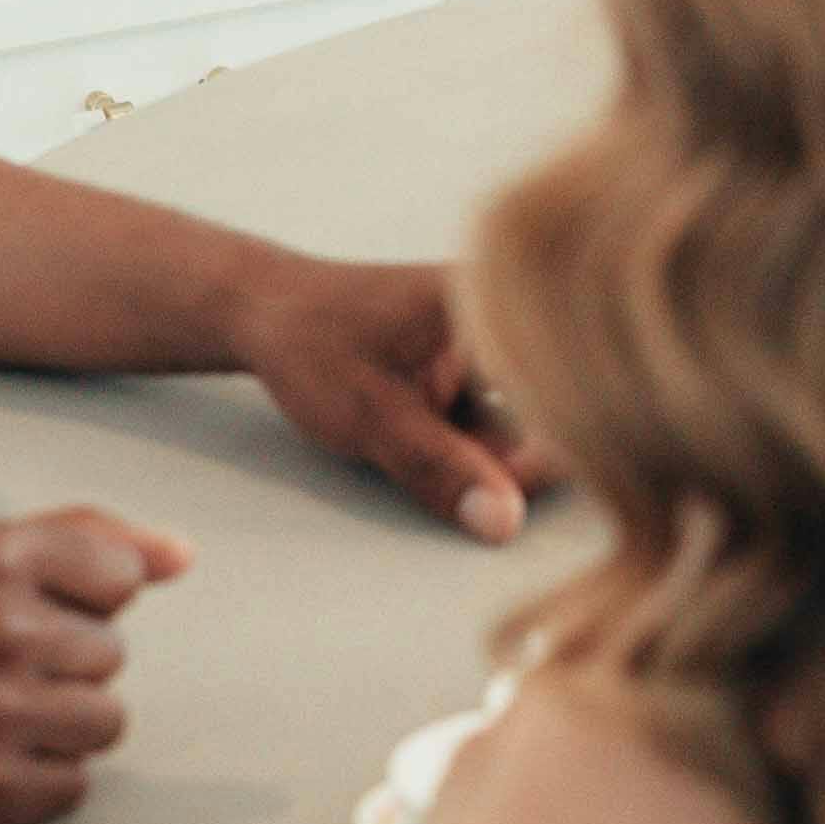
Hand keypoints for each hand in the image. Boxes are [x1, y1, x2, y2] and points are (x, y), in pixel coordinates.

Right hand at [0, 506, 190, 823]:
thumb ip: (76, 537)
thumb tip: (184, 556)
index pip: (120, 576)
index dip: (75, 600)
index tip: (19, 613)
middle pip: (113, 655)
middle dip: (59, 666)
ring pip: (106, 724)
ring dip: (57, 728)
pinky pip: (74, 788)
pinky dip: (33, 784)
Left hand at [232, 251, 562, 543]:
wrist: (264, 313)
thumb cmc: (312, 343)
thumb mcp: (373, 414)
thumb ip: (440, 468)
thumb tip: (504, 523)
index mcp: (493, 300)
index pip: (560, 382)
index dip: (550, 449)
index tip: (509, 499)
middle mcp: (506, 313)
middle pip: (551, 404)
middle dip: (518, 461)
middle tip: (472, 496)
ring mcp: (490, 342)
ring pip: (524, 420)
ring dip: (495, 459)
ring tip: (428, 454)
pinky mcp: (473, 367)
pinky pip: (499, 418)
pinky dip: (477, 449)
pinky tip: (435, 450)